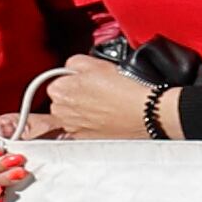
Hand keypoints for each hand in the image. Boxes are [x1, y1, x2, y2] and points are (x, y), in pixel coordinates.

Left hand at [42, 59, 164, 141]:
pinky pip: (80, 128)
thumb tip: (72, 67)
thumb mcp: (98, 63)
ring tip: (103, 104)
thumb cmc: (124, 90)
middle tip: (97, 90)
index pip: (57, 81)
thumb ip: (75, 62)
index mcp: (59, 89)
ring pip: (70, 114)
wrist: (144, 112)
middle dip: (75, 95)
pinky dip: (89, 123)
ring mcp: (71, 127)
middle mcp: (60, 111)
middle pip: (61, 99)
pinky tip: (105, 116)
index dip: (74, 78)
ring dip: (81, 110)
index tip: (87, 79)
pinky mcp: (84, 139)